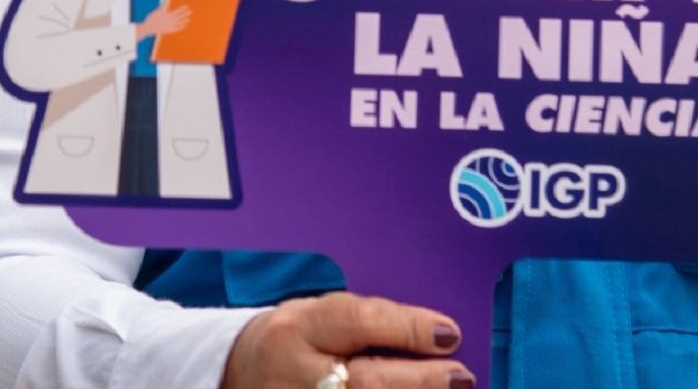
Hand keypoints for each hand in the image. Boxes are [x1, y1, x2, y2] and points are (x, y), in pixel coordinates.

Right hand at [134, 3, 191, 40]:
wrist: (149, 28)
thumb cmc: (151, 19)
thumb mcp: (156, 12)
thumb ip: (162, 9)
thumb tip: (165, 4)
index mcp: (167, 15)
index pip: (177, 11)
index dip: (182, 9)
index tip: (187, 6)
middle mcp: (170, 20)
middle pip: (179, 16)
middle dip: (185, 14)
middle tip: (191, 11)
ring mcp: (170, 26)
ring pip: (179, 23)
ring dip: (184, 21)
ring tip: (189, 19)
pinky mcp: (169, 30)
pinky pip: (177, 29)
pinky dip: (181, 27)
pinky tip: (185, 25)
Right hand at [221, 292, 471, 388]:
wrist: (236, 375)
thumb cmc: (294, 340)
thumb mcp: (318, 315)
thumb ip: (369, 322)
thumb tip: (435, 336)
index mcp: (298, 328)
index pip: (359, 322)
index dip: (409, 328)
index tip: (449, 334)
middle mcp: (292, 374)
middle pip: (366, 382)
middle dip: (421, 381)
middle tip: (460, 376)